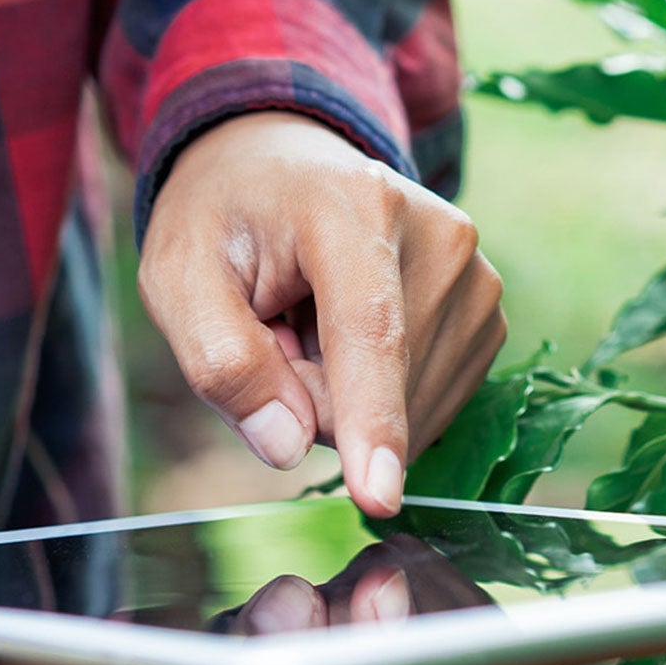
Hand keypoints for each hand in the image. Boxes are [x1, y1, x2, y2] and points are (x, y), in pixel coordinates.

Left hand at [139, 112, 505, 516]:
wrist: (286, 168)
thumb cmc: (226, 222)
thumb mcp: (179, 278)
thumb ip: (221, 362)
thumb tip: (288, 447)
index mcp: (355, 209)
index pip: (370, 333)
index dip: (370, 420)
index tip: (378, 497)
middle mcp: (441, 237)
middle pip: (380, 388)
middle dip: (312, 393)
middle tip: (279, 324)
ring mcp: (476, 278)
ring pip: (411, 408)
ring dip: (345, 394)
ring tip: (315, 322)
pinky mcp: (486, 316)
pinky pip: (430, 406)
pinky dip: (378, 397)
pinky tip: (353, 338)